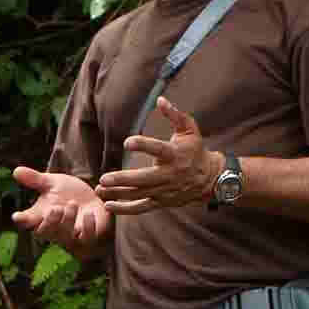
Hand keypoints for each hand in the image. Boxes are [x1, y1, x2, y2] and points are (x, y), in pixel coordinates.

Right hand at [9, 165, 110, 250]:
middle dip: (50, 222)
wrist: (92, 199)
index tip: (17, 216)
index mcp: (40, 217)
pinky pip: (87, 239)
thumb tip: (16, 171)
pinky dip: (87, 228)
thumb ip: (35, 179)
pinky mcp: (89, 238)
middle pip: (45, 232)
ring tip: (72, 203)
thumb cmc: (68, 193)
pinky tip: (89, 214)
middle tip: (55, 208)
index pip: (27, 221)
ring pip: (65, 237)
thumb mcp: (52, 183)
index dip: (22, 219)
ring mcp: (71, 237)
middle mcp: (53, 230)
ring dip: (68, 220)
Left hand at [94, 98, 223, 216]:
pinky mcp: (161, 202)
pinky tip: (108, 205)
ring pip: (138, 194)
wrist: (209, 179)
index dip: (143, 145)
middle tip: (104, 178)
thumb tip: (160, 100)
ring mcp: (164, 191)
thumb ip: (175, 115)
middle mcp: (169, 175)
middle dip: (123, 180)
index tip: (127, 142)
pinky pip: (140, 208)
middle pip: (144, 180)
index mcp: (175, 154)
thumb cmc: (195, 150)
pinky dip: (124, 209)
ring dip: (117, 193)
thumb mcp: (189, 129)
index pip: (158, 150)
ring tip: (99, 189)